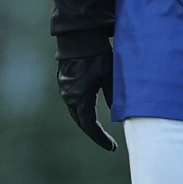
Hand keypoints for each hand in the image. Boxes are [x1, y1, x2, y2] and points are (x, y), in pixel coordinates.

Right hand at [57, 36, 116, 151]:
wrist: (80, 35)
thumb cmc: (97, 54)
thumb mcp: (111, 77)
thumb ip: (114, 98)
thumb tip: (118, 115)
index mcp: (78, 98)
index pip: (89, 126)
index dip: (101, 139)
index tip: (112, 147)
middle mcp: (68, 95)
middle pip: (81, 121)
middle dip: (94, 133)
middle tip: (108, 142)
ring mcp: (65, 88)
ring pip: (76, 112)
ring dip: (87, 121)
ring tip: (100, 130)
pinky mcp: (65, 80)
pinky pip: (73, 102)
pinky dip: (83, 110)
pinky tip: (91, 110)